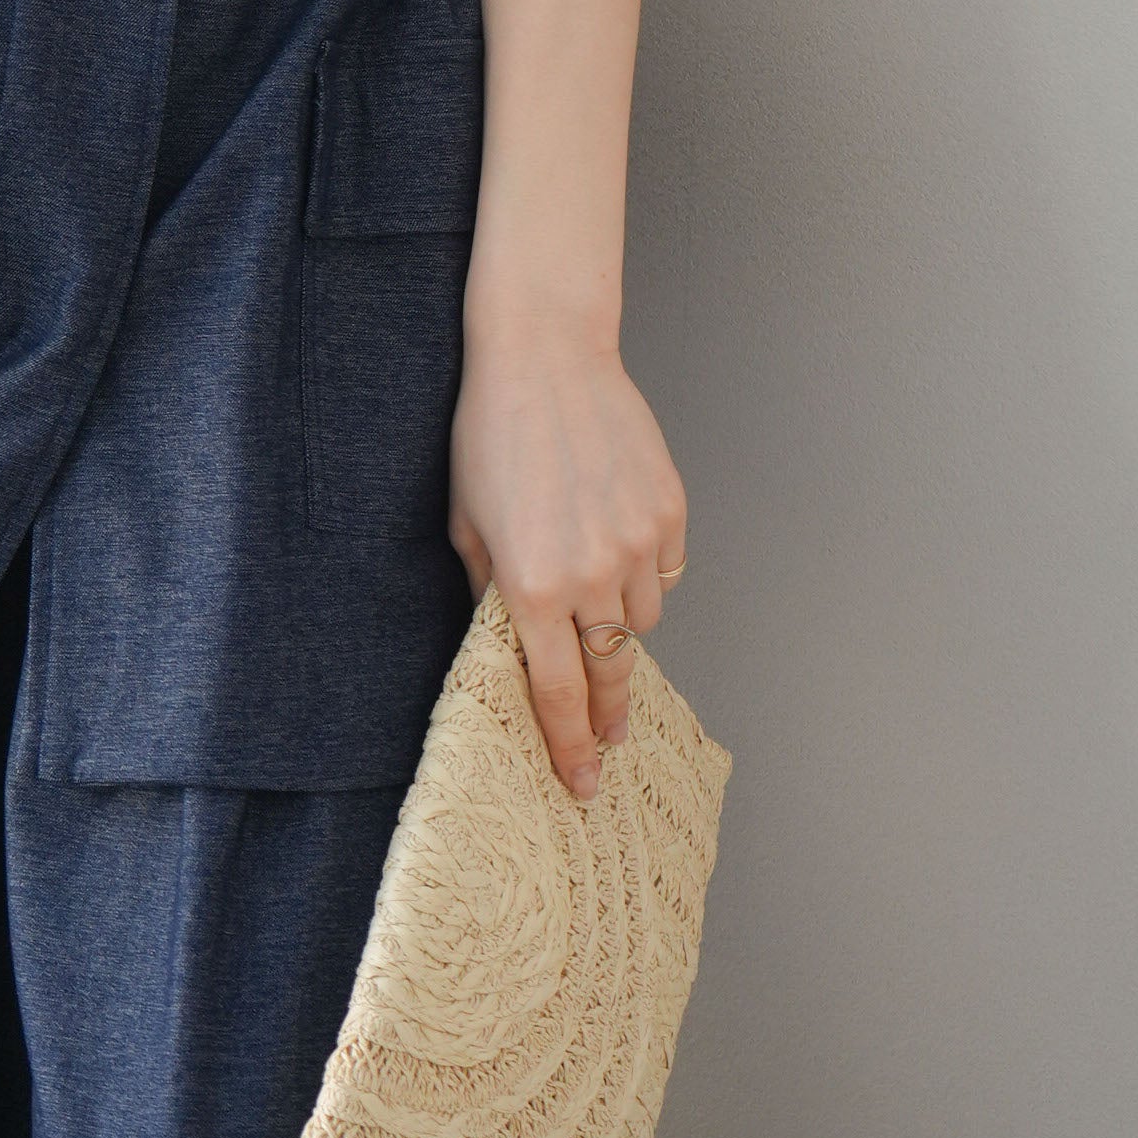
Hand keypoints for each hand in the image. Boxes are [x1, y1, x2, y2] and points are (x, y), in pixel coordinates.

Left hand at [446, 301, 685, 806]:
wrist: (545, 355)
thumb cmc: (492, 433)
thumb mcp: (468, 522)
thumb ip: (490, 592)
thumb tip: (509, 645)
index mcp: (531, 586)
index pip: (556, 692)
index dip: (570, 746)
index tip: (582, 782)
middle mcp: (592, 574)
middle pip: (610, 670)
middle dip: (608, 710)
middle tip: (608, 737)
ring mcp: (638, 542)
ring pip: (643, 618)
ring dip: (619, 618)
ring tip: (593, 583)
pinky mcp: (669, 511)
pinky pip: (667, 568)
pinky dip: (646, 567)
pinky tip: (618, 533)